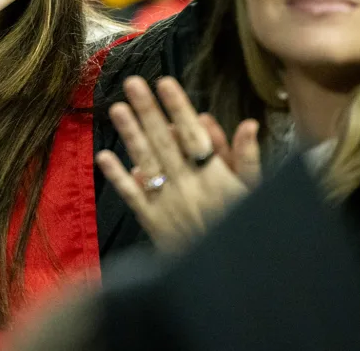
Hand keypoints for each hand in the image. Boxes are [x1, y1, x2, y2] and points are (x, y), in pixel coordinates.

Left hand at [96, 76, 258, 250]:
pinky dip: (119, 177)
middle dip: (148, 110)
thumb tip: (248, 124)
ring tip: (116, 108)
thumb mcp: (255, 194)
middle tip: (132, 83)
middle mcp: (188, 186)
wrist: (228, 278)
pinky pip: (134, 197)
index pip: (193, 134)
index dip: (178, 107)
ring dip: (130, 135)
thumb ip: (247, 159)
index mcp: (215, 177)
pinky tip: (104, 156)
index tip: (164, 82)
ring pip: (147, 163)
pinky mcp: (154, 223)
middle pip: (165, 142)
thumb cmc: (245, 229)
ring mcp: (168, 204)